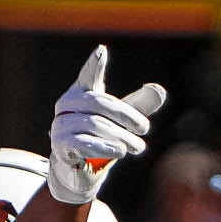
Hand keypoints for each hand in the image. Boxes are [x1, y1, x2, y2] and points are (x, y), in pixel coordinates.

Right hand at [49, 45, 166, 205]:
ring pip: (95, 125)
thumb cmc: (100, 138)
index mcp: (81, 94)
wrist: (77, 171)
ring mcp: (61, 125)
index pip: (88, 76)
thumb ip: (139, 105)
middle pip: (100, 103)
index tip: (102, 51)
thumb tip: (159, 89)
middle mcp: (67, 106)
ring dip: (122, 137)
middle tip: (145, 130)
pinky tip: (119, 151)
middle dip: (127, 116)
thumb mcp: (122, 122)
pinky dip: (105, 147)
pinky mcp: (61, 146)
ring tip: (138, 147)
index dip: (94, 65)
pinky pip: (84, 143)